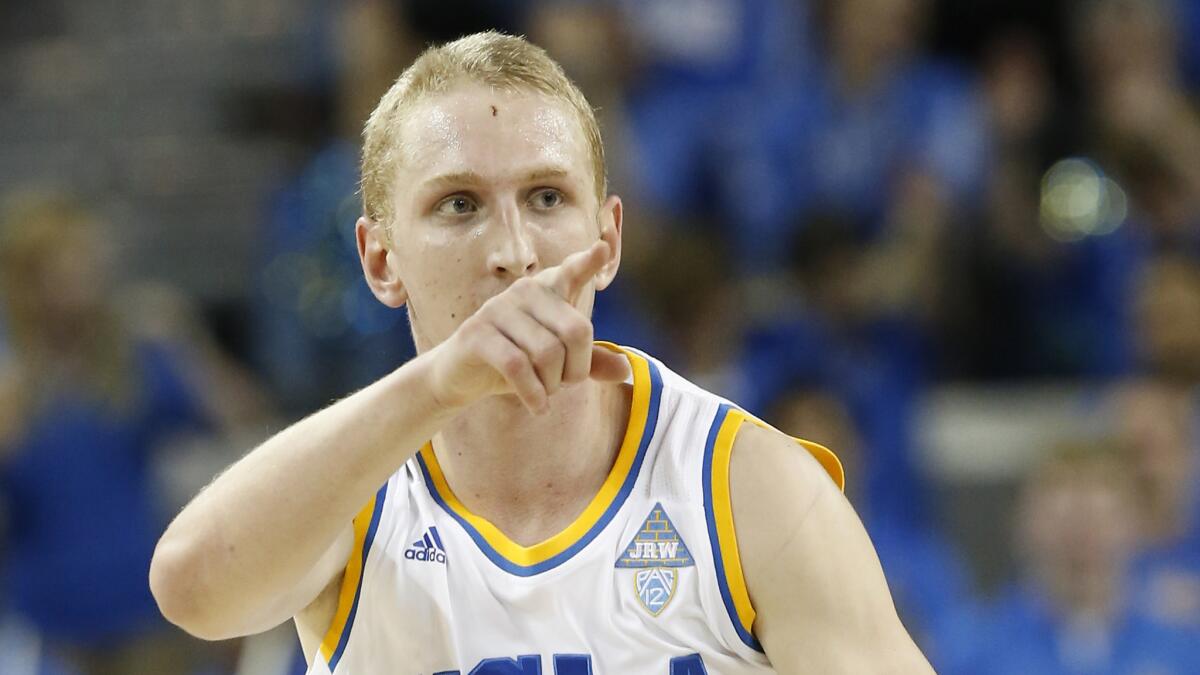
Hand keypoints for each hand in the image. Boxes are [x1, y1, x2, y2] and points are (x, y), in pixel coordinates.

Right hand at [428, 239, 630, 413]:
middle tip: (564, 385)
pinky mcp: (476, 334)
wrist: (459, 377)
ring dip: (553, 384)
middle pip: (576, 331)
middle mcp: (524, 291)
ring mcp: (498, 309)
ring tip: (545, 394)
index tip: (603, 248)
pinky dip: (534, 393)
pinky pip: (518, 366)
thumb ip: (589, 362)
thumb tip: (626, 370)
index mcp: (547, 291)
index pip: (572, 272)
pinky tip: (537, 407)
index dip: (588, 262)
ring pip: (547, 352)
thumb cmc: (514, 363)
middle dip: (577, 369)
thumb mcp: (555, 363)